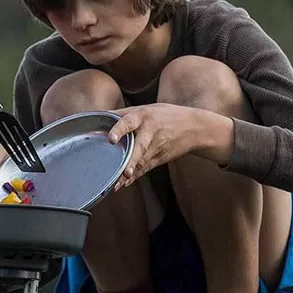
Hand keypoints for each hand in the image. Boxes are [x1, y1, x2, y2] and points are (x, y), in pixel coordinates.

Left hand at [106, 104, 230, 190]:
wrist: (195, 127)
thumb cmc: (164, 115)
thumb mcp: (145, 108)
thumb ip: (122, 113)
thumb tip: (97, 116)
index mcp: (143, 116)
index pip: (129, 122)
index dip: (119, 130)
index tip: (111, 139)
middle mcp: (150, 132)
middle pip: (139, 146)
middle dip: (131, 160)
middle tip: (124, 172)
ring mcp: (157, 147)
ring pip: (141, 162)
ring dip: (128, 174)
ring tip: (115, 184)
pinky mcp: (160, 158)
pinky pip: (145, 168)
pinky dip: (135, 176)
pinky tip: (124, 184)